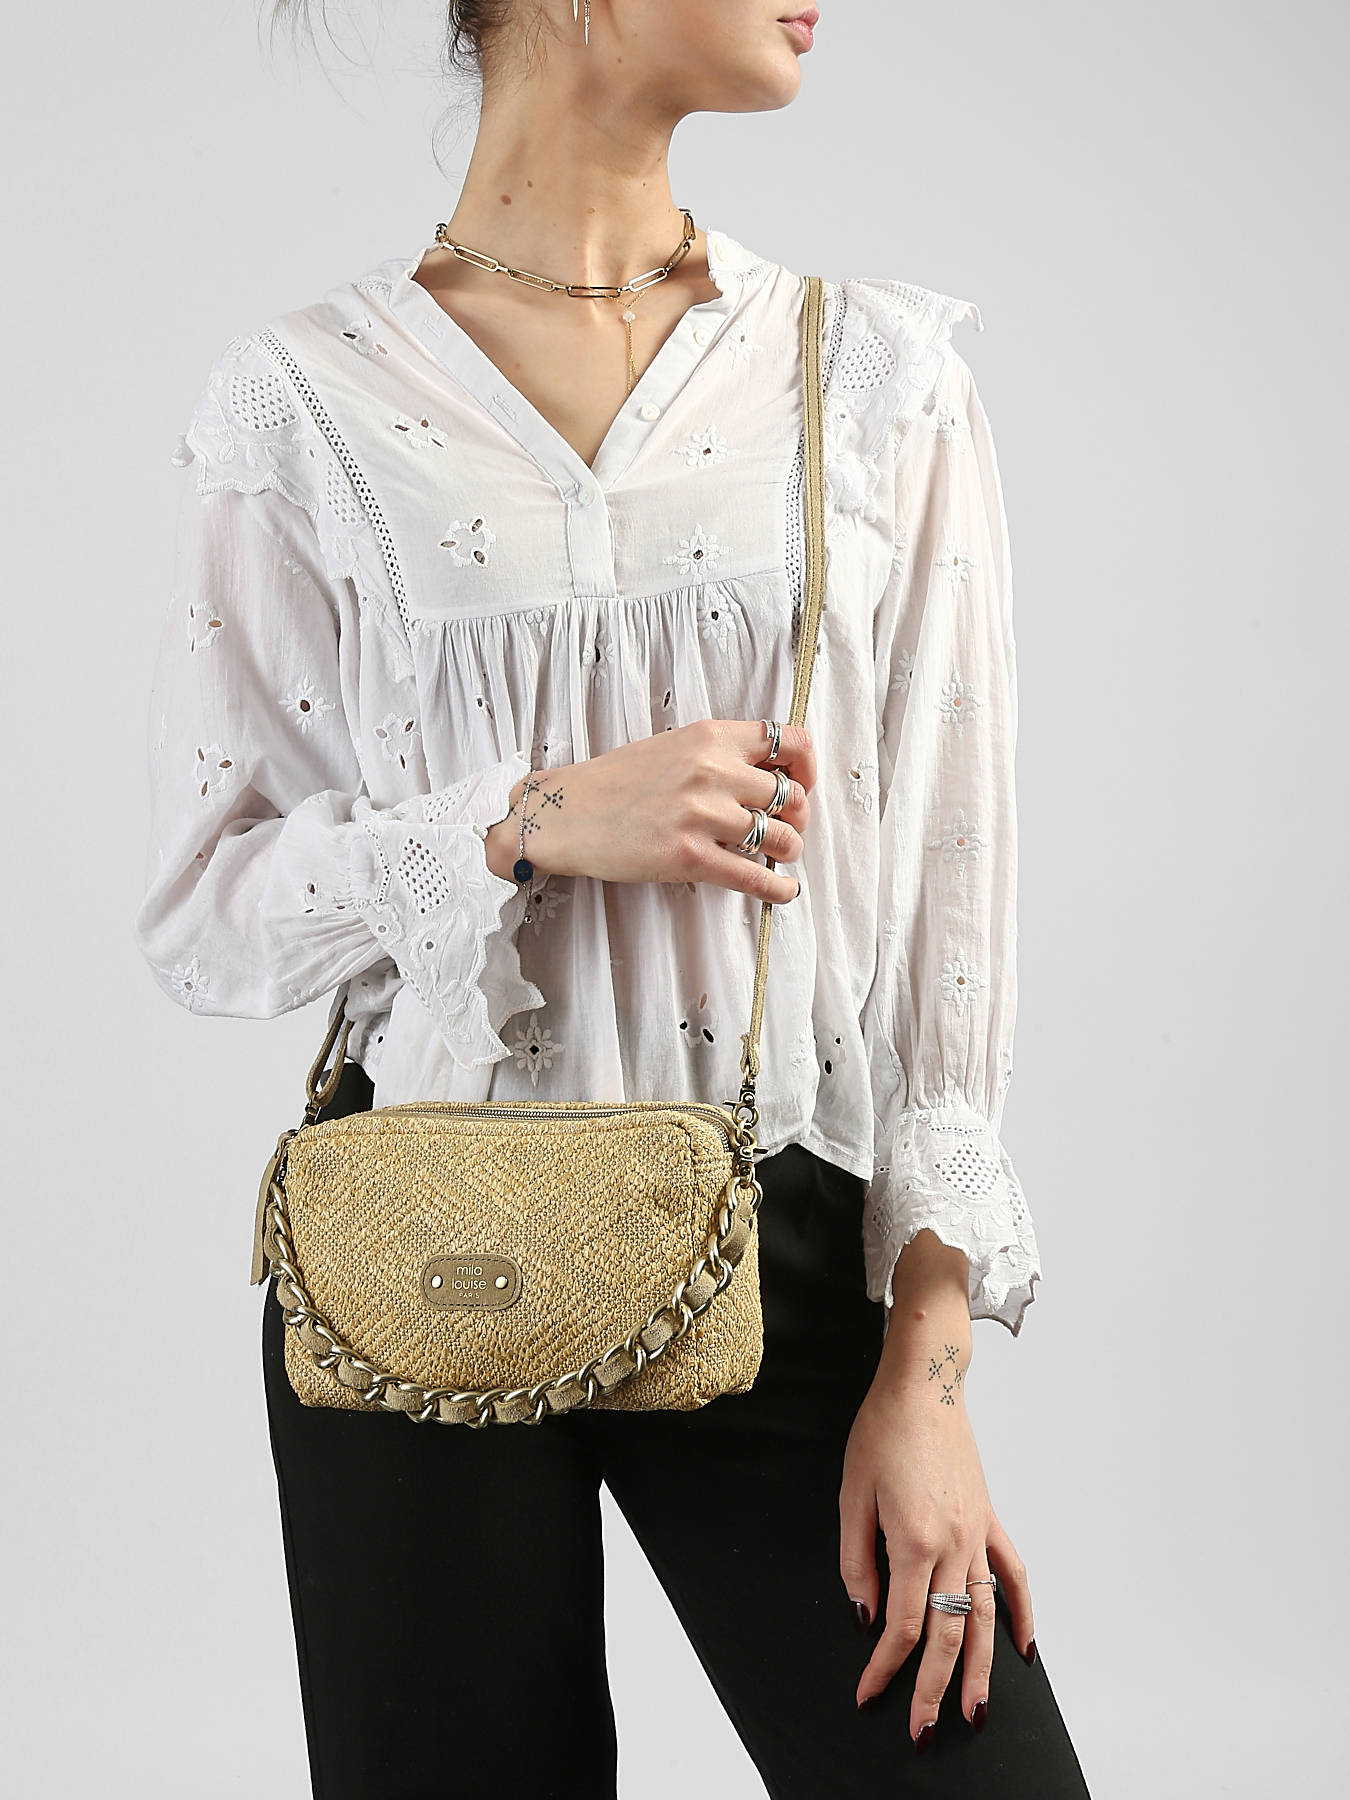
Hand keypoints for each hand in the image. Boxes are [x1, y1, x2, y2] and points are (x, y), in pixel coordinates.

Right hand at [484, 717, 814, 905]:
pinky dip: (779, 888)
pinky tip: (784, 891)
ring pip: (782, 838)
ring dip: (789, 852)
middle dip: (798, 819)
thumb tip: (768, 777)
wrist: (566, 813)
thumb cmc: (616, 782)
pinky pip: (755, 877)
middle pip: (792, 796)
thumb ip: (720, 754)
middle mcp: (713, 770)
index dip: (808, 767)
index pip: (789, 740)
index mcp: (711, 736)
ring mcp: (702, 814)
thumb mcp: (673, 746)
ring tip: (778, 858)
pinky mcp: (689, 856)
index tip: (803, 784)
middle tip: (786, 830)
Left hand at [838, 1233, 1036, 1746]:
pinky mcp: (989, 1518)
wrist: (924, 1382)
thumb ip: (855, 1558)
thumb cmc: (881, 1429)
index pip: (900, 1624)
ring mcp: (977, 1532)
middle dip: (932, 1689)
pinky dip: (1022, 1614)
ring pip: (984, 1616)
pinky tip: (1025, 1650)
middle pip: (946, 1634)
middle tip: (922, 1733)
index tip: (869, 1693)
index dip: (884, 1666)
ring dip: (982, 1670)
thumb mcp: (850, 1493)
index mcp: (912, 1539)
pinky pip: (1012, 1574)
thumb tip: (863, 1612)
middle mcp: (952, 1543)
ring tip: (977, 1715)